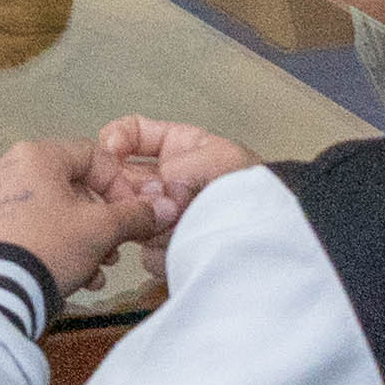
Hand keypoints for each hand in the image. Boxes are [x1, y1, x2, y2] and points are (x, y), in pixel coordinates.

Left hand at [0, 137, 150, 290]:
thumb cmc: (45, 247)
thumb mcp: (101, 229)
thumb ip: (136, 215)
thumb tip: (165, 208)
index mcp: (34, 156)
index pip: (92, 155)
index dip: (120, 183)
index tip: (134, 211)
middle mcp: (7, 169)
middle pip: (72, 187)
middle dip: (102, 220)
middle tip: (117, 246)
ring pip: (54, 212)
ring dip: (85, 239)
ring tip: (99, 267)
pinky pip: (31, 229)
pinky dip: (58, 246)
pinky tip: (77, 277)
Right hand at [88, 115, 257, 241]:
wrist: (275, 237)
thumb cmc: (254, 191)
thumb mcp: (221, 160)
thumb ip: (180, 167)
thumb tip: (155, 193)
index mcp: (176, 149)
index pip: (131, 132)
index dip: (115, 138)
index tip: (109, 151)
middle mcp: (162, 182)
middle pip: (120, 179)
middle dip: (129, 191)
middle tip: (143, 201)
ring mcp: (160, 216)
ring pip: (128, 216)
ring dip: (150, 224)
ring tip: (182, 229)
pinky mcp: (165, 249)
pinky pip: (145, 250)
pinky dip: (162, 251)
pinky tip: (184, 250)